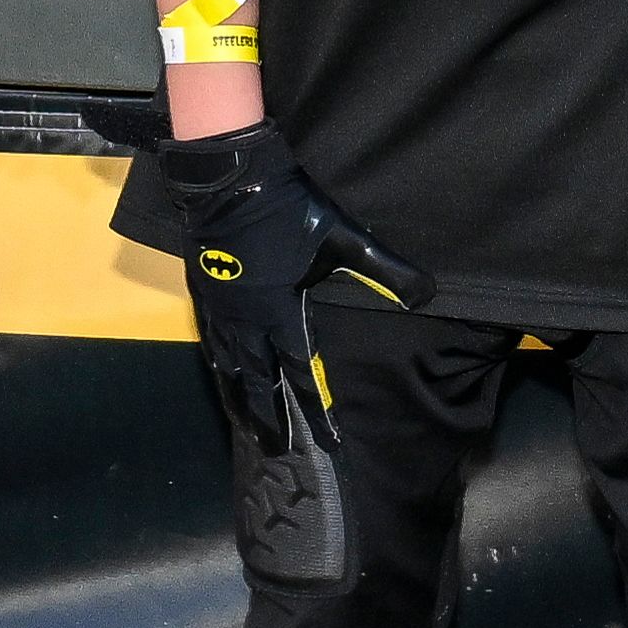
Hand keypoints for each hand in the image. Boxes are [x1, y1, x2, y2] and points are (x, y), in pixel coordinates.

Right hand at [115, 127, 414, 429]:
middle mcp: (248, 320)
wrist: (228, 178)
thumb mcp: (343, 237)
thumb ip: (382, 270)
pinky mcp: (203, 290)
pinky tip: (220, 371)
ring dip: (238, 398)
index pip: (303, 373)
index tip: (327, 442)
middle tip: (274, 448)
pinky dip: (218, 365)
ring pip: (228, 366)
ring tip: (244, 423)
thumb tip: (424, 294)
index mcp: (281, 312)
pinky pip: (209, 340)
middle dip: (268, 417)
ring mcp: (221, 307)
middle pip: (257, 381)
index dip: (317, 410)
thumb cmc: (287, 209)